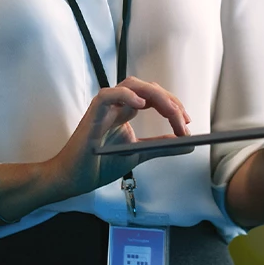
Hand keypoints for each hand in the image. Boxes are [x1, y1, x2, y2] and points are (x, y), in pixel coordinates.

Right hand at [50, 76, 195, 197]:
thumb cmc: (99, 165)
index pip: (153, 97)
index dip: (172, 105)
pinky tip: (140, 104)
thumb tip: (189, 144)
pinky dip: (124, 95)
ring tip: (171, 112)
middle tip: (184, 119)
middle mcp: (116, 105)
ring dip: (156, 96)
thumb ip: (162, 146)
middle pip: (146, 88)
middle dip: (169, 100)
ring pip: (131, 85)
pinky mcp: (92, 114)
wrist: (74, 179)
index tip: (186, 122)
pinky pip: (107, 95)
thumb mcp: (139, 153)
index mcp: (125, 111)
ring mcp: (104, 108)